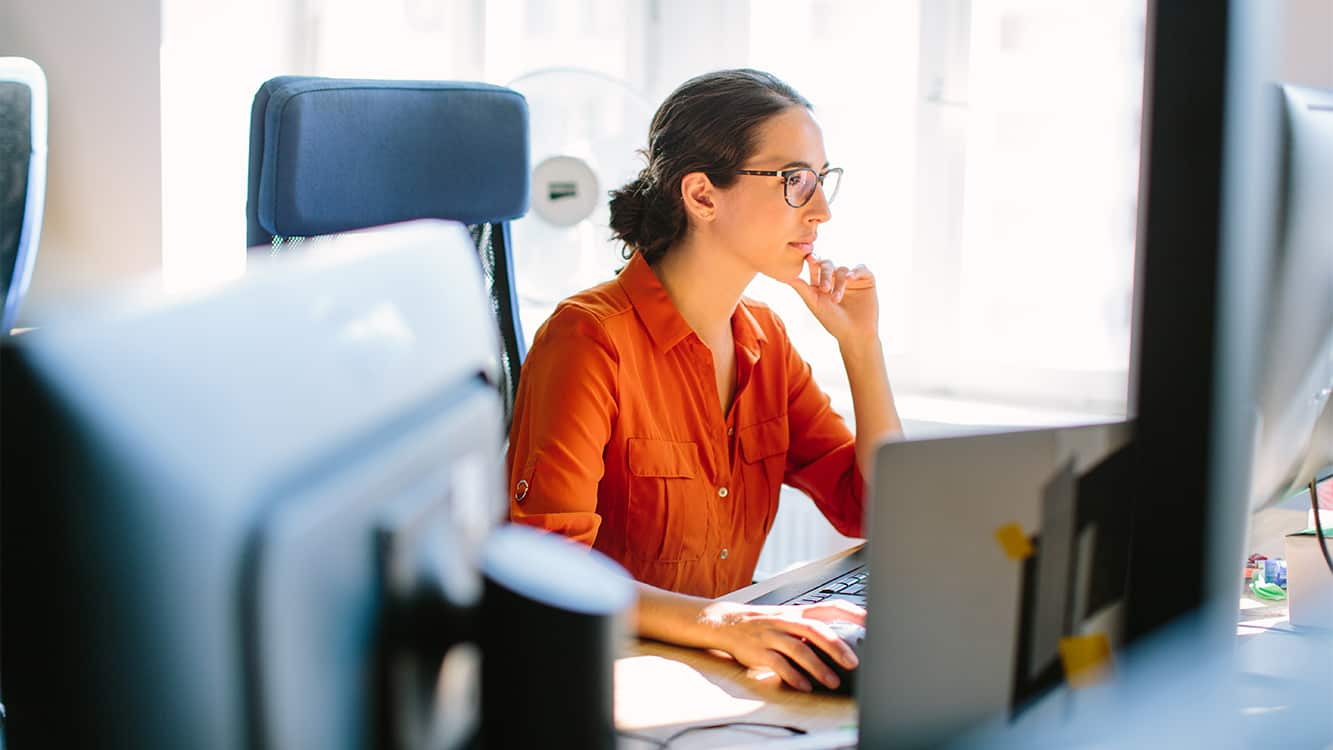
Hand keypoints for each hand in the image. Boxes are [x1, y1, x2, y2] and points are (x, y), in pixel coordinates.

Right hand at [698, 599, 864, 691]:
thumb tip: (844, 643)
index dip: (851, 612)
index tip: (871, 621)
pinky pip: (777, 664)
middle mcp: (786, 621)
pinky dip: (792, 676)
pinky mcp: (758, 651)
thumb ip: (812, 628)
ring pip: (798, 648)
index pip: (829, 607)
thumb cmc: (765, 624)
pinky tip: (804, 686)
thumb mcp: (789, 620)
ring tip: (832, 682)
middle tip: (853, 663)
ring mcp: (771, 635)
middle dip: (836, 647)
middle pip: (815, 630)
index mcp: (797, 612)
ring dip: (817, 667)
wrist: (726, 623)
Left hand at [786, 255, 878, 347]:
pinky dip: (855, 271)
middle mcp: (835, 277)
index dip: (812, 260)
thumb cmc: (833, 322)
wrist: (855, 335)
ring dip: (839, 283)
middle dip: (825, 274)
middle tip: (824, 289)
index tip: (809, 258)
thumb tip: (786, 275)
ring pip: (842, 269)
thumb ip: (802, 288)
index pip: (815, 266)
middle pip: (828, 264)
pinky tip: (850, 278)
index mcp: (821, 282)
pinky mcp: (866, 280)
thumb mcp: (815, 304)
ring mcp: (851, 278)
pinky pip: (861, 268)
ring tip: (836, 299)